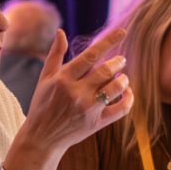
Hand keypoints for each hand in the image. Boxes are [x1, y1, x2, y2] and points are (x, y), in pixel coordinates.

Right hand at [11, 28, 134, 169]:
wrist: (42, 137)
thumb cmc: (43, 104)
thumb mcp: (45, 78)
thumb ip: (55, 54)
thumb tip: (61, 31)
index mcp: (64, 79)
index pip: (91, 55)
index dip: (108, 41)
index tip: (123, 32)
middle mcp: (76, 93)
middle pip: (106, 71)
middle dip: (118, 61)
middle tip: (121, 59)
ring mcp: (88, 109)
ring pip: (116, 88)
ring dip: (124, 79)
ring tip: (122, 76)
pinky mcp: (97, 123)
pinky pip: (121, 109)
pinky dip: (128, 99)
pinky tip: (127, 92)